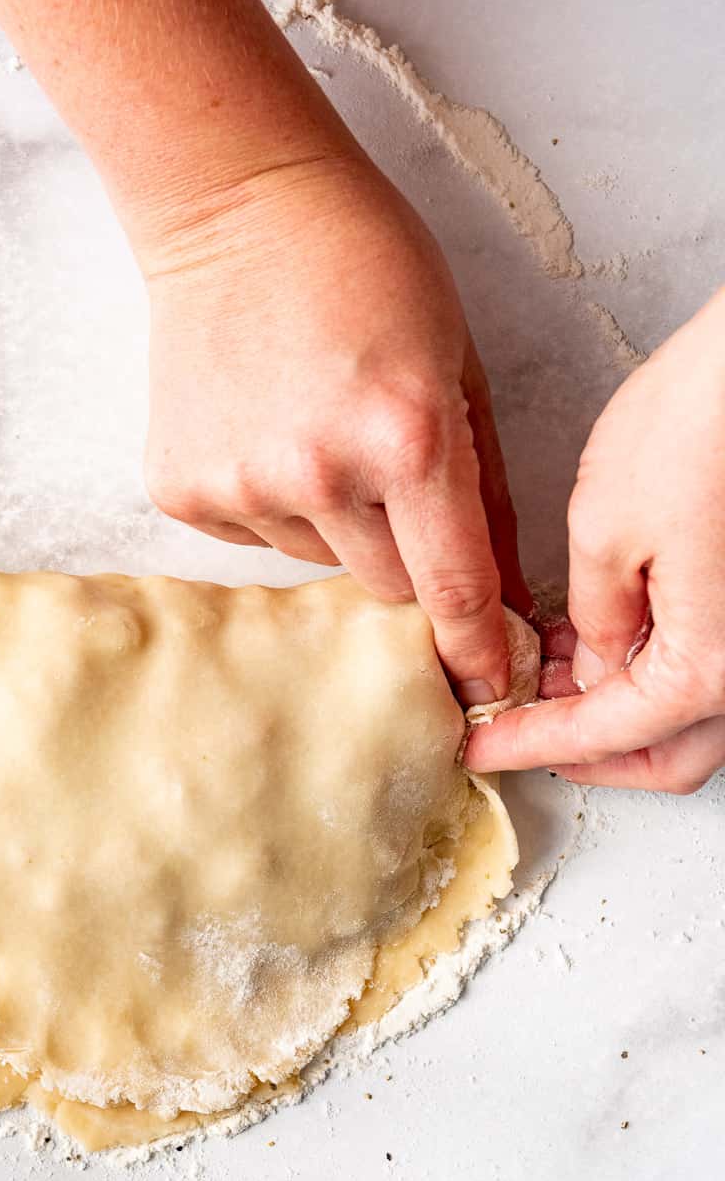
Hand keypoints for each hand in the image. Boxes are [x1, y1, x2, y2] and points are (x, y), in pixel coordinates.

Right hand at [141, 152, 531, 702]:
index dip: (475, 646)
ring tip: (313, 423)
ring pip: (316, 557)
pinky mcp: (184, 488)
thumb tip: (493, 589)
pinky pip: (251, 535)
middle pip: (384, 584)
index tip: (484, 680)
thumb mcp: (457, 362)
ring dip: (331, 517)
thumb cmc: (363, 264)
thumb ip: (482, 486)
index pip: (454, 586)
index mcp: (407, 437)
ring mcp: (242, 484)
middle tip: (385, 473)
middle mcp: (320, 472)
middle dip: (402, 551)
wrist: (235, 206)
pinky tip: (262, 424)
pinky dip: (267, 500)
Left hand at [466, 287, 724, 793]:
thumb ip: (591, 617)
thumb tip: (590, 659)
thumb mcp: (606, 528)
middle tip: (518, 725)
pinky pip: (717, 668)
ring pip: (695, 718)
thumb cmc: (705, 424)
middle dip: (589, 751)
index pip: (603, 736)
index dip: (530, 743)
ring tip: (548, 671)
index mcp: (708, 667)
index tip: (479, 745)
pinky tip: (607, 633)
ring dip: (624, 711)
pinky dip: (661, 670)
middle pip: (666, 756)